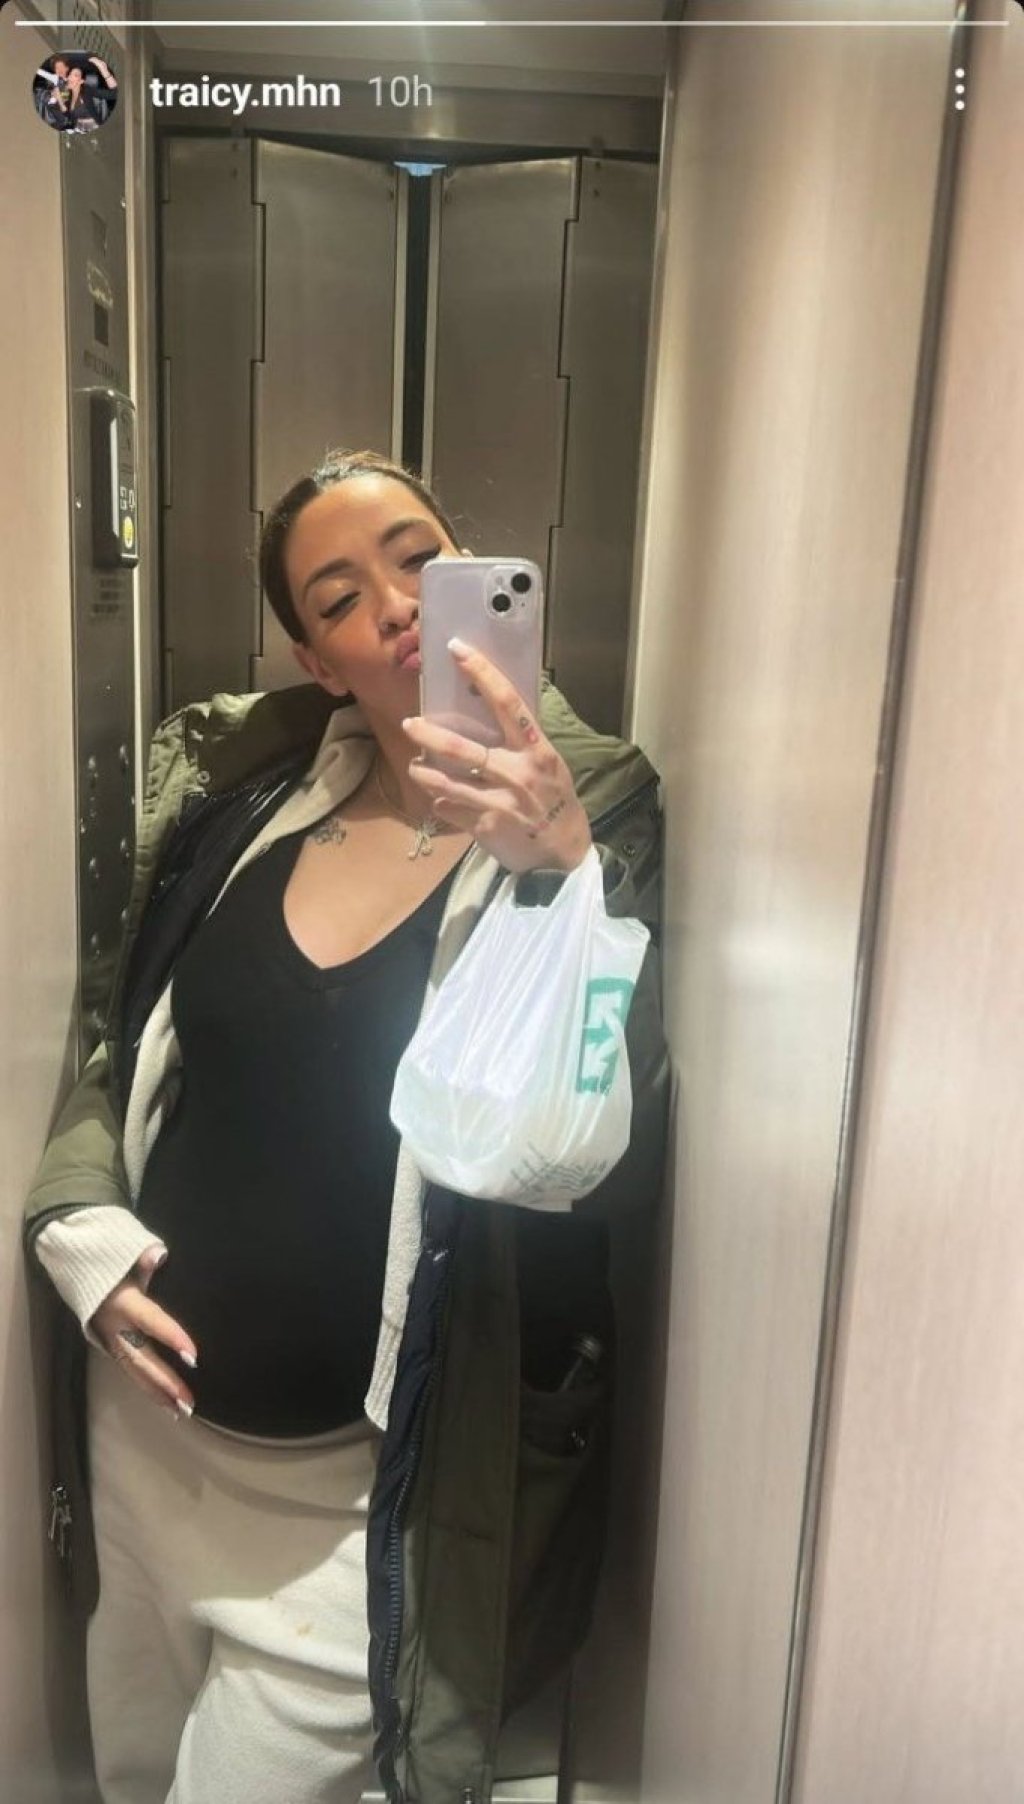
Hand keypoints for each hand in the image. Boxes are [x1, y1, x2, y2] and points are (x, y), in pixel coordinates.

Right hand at [91, 1264, 197, 1418]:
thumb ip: (142, 1256)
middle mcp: (115, 1326)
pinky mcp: (112, 1348)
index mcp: (122, 1301)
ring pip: (135, 1372)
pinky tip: (167, 1405)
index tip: (193, 1356)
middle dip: (165, 1381)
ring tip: (182, 1411)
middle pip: (141, 1358)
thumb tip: (157, 1255)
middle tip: (188, 1401)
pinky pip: (131, 1372)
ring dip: (158, 1393)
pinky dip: (149, 1389)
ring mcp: (111, 1340)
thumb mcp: (124, 1254)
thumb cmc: (111, 1262)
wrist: (78, 1271)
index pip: (150, 1320)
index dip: (171, 1337)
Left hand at [402, 640, 592, 875]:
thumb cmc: (555, 801)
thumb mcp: (548, 765)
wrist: (564, 854)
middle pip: (463, 748)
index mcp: (537, 750)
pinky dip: (442, 803)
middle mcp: (518, 773)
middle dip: (430, 735)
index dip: (481, 672)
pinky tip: (440, 800)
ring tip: (415, 766)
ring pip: (448, 782)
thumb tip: (485, 709)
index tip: (457, 650)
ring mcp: (500, 802)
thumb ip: (520, 743)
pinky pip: (451, 809)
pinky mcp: (486, 827)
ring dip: (425, 773)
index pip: (507, 702)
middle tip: (410, 723)